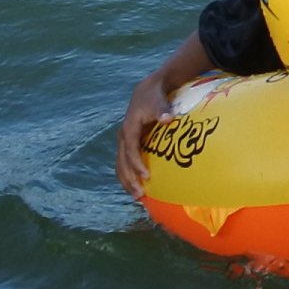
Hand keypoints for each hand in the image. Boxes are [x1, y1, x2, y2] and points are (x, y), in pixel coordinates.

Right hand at [115, 73, 168, 194]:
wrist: (146, 91)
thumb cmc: (155, 98)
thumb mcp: (159, 102)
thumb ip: (163, 110)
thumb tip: (168, 119)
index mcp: (129, 129)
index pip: (131, 150)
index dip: (137, 164)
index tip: (147, 176)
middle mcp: (123, 137)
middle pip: (122, 163)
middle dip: (129, 179)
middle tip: (140, 195)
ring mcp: (123, 141)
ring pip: (120, 166)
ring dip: (126, 181)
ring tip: (137, 197)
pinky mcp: (127, 144)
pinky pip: (124, 163)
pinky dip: (128, 175)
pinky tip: (137, 186)